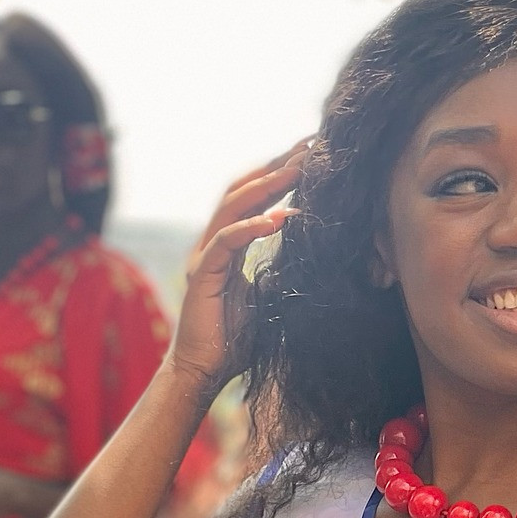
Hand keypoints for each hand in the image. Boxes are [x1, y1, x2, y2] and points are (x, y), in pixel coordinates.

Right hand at [173, 141, 311, 393]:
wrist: (205, 371)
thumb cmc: (237, 340)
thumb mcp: (269, 297)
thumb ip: (280, 271)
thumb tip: (315, 255)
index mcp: (228, 245)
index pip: (254, 198)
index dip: (280, 174)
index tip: (311, 154)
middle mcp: (213, 242)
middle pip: (243, 190)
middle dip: (276, 166)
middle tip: (309, 146)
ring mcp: (204, 256)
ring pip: (232, 207)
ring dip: (267, 187)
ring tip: (298, 171)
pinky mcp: (201, 275)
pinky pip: (226, 242)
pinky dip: (251, 228)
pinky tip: (278, 220)